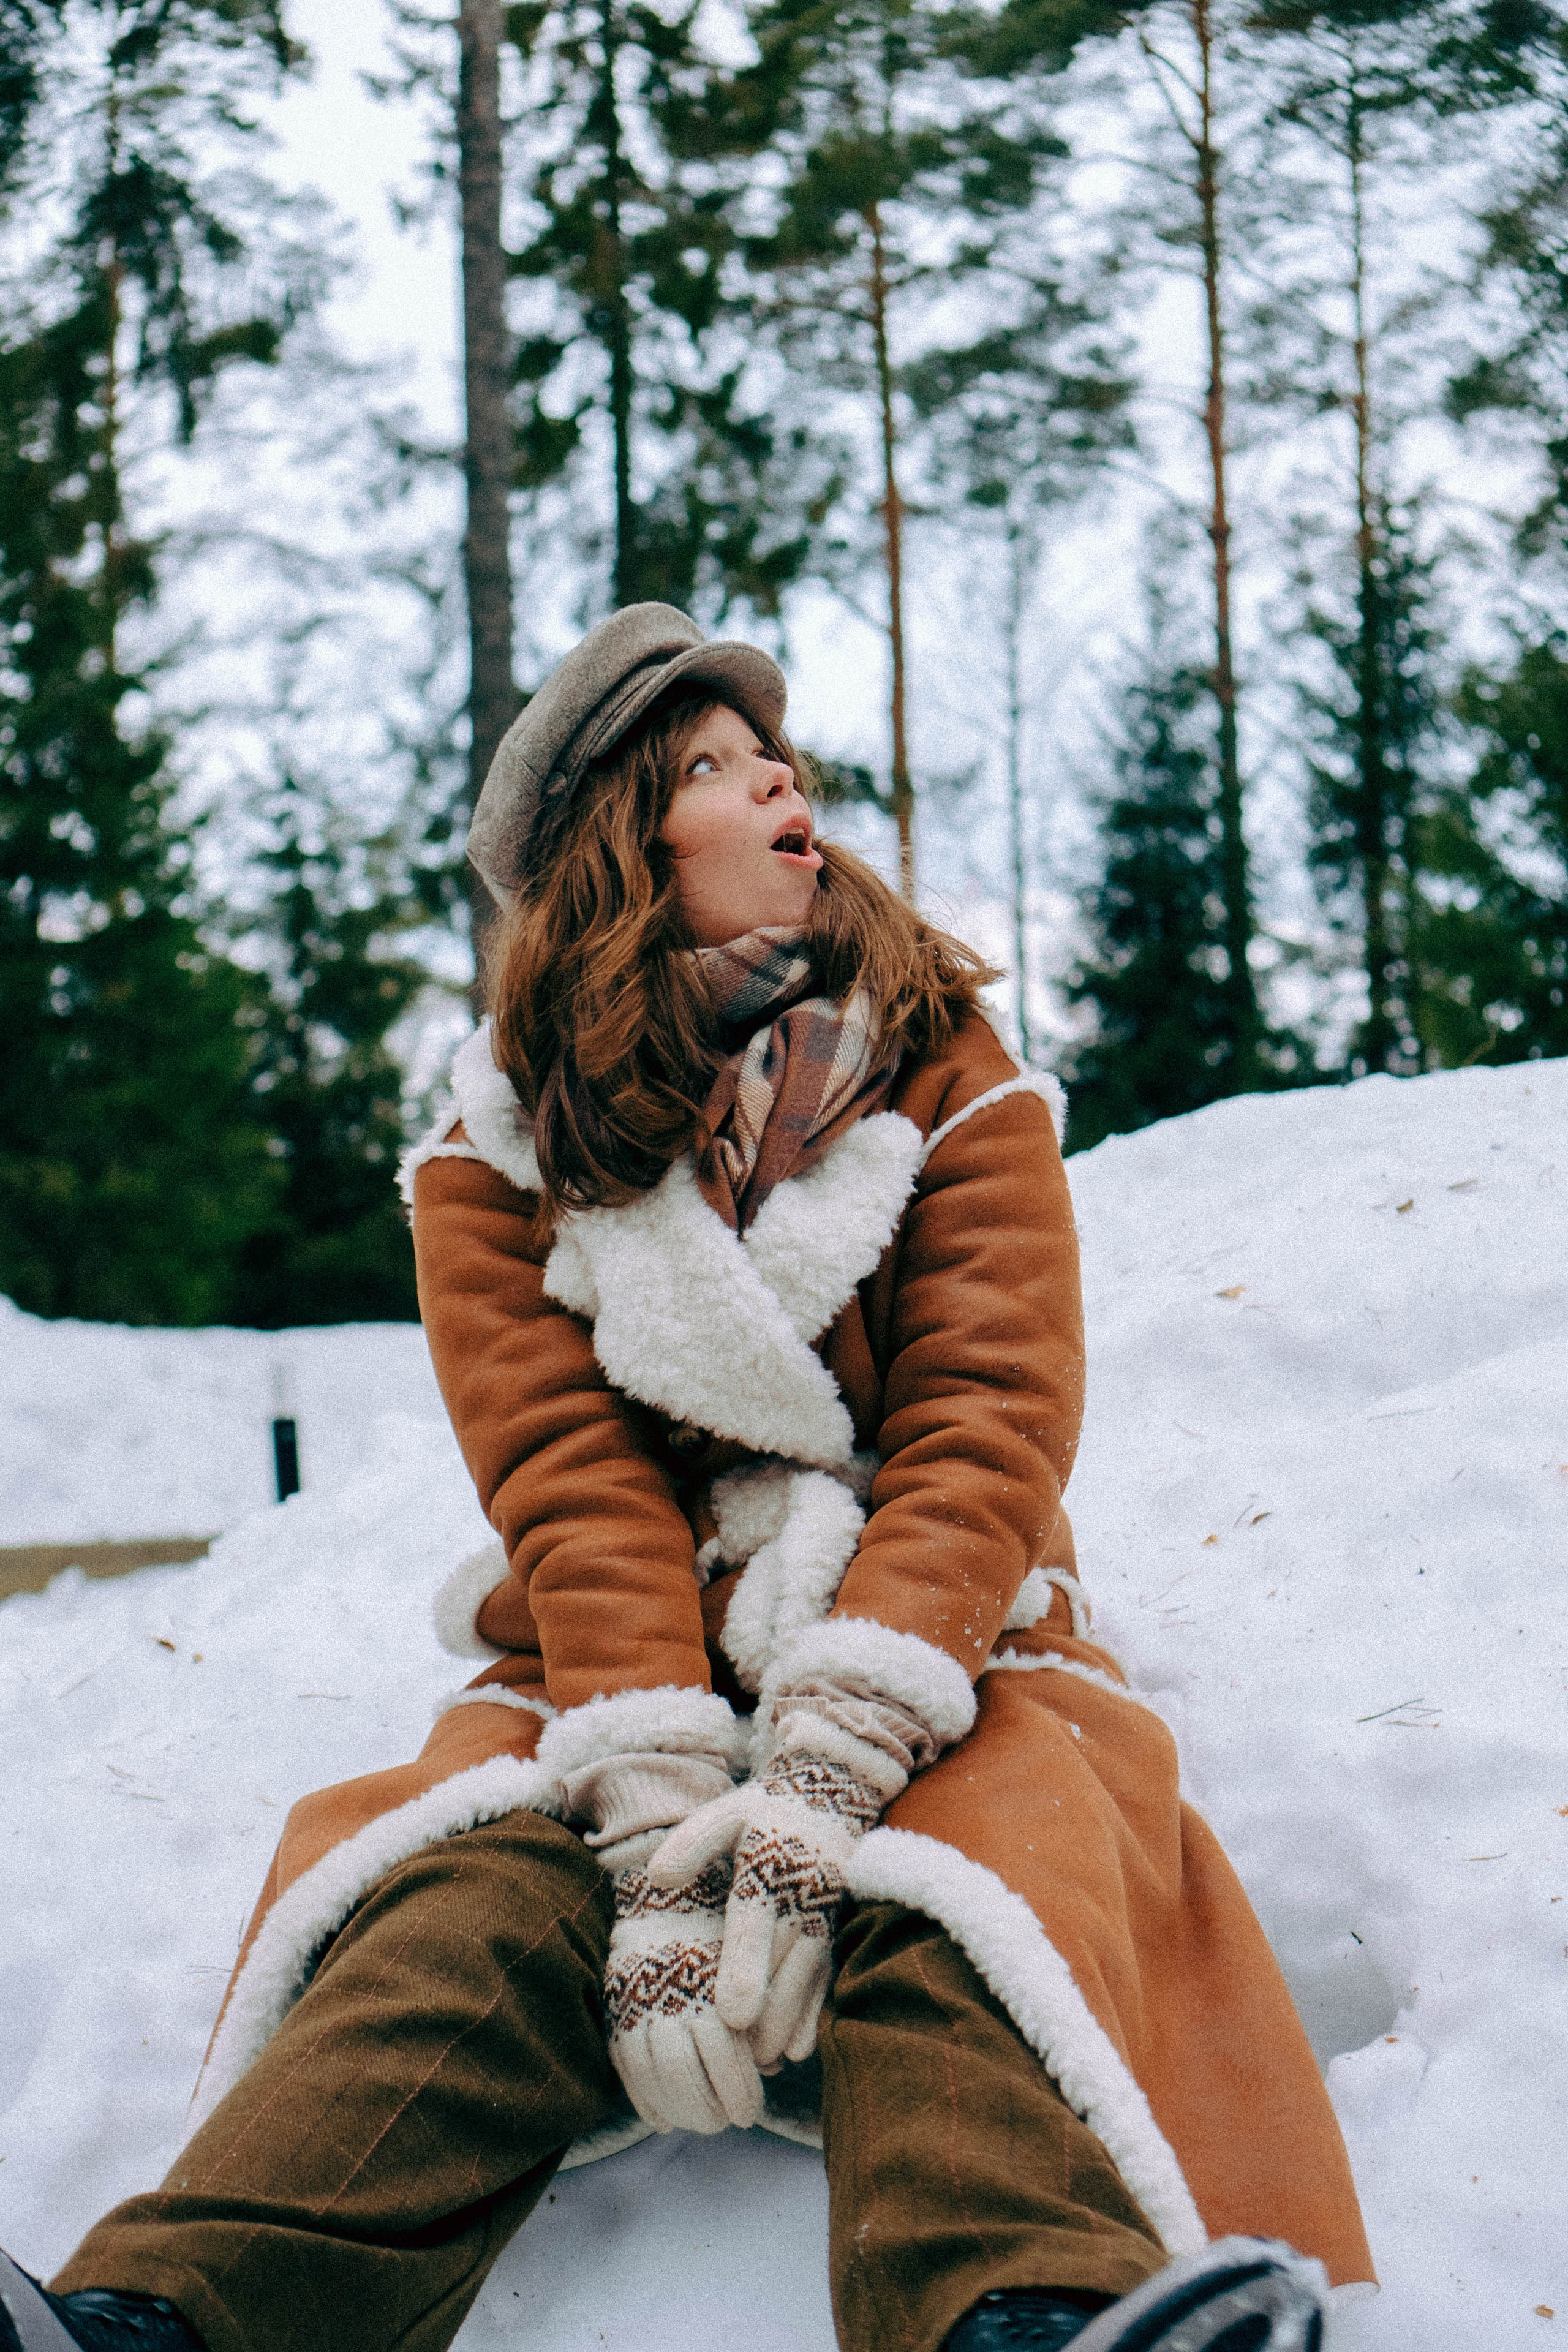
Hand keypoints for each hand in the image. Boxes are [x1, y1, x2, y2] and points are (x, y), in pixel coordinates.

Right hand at [603, 1859, 763, 2133]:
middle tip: (724, 2125)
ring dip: (677, 2110)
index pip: (724, 2056)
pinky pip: (625, 2065)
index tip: (750, 2116)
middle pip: (684, 2073)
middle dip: (706, 2109)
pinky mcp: (616, 2010)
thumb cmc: (720, 1937)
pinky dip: (643, 2099)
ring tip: (698, 2124)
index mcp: (708, 1984)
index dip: (738, 2093)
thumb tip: (777, 2067)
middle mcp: (670, 1997)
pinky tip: (662, 2120)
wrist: (665, 1901)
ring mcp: (637, 2005)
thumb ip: (762, 2011)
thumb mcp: (747, 1963)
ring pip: (653, 2074)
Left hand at [646, 1752, 882, 2069]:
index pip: (753, 1919)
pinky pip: (828, 1973)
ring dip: (790, 2019)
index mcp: (767, 1860)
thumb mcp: (724, 1813)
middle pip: (785, 1960)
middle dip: (768, 2011)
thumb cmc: (762, 1810)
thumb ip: (691, 1843)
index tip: (731, 2016)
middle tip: (745, 2057)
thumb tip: (657, 1877)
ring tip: (765, 2061)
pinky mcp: (837, 1922)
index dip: (744, 1968)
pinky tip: (796, 2047)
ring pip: (809, 1973)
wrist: (831, 1790)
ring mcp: (825, 1907)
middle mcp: (802, 1887)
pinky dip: (813, 2011)